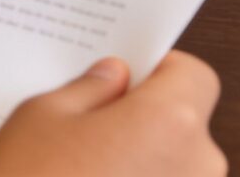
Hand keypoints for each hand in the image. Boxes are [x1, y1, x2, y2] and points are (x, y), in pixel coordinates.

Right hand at [0, 52, 224, 176]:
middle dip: (146, 123)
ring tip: (84, 173)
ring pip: (174, 172)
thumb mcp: (43, 117)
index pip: (195, 77)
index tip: (129, 79)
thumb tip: (114, 79)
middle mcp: (196, 169)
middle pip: (186, 128)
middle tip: (92, 127)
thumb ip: (90, 90)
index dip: (162, 72)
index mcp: (170, 123)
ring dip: (141, 167)